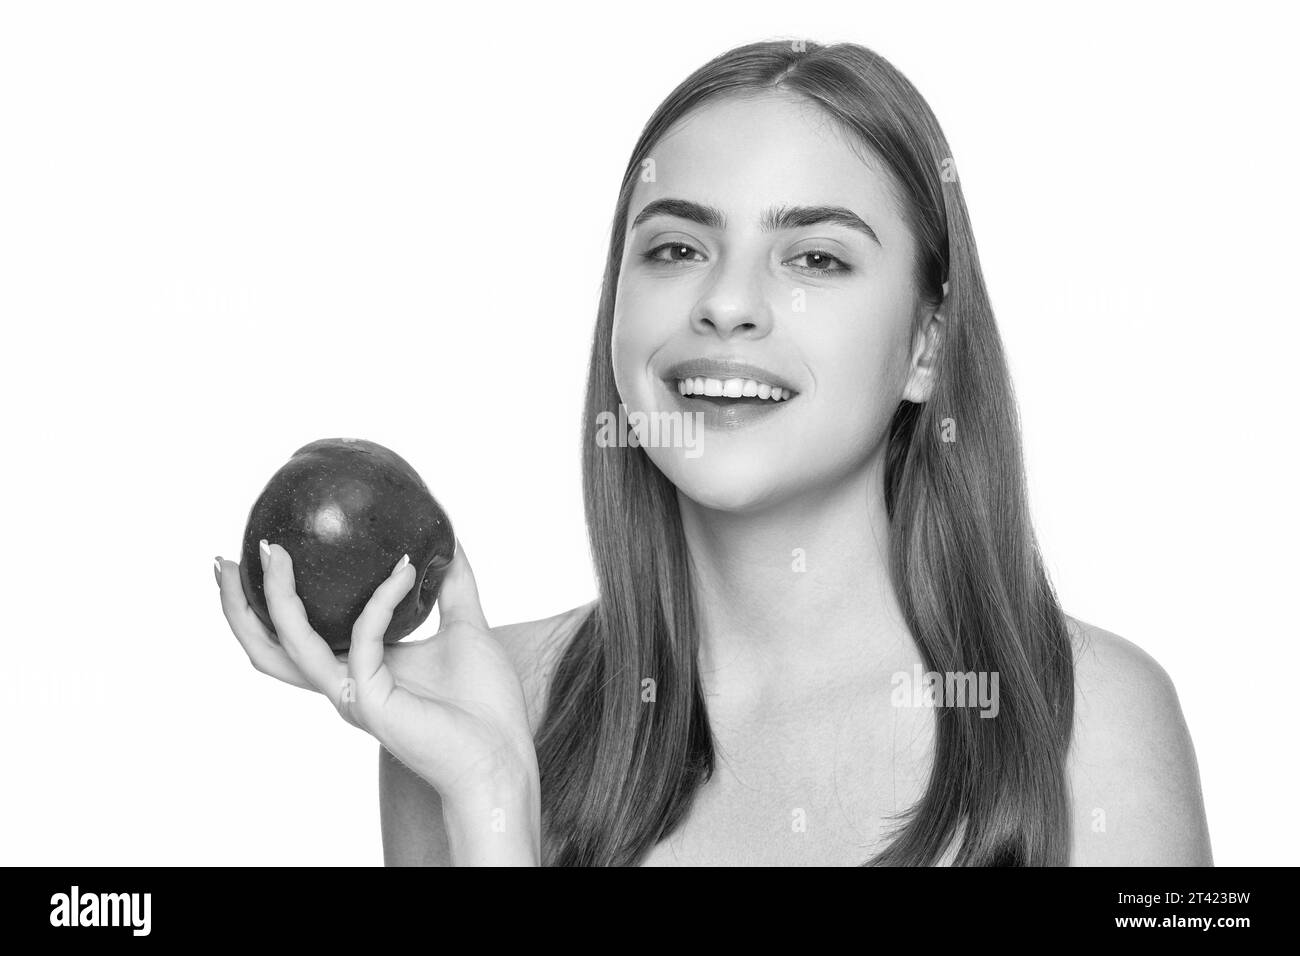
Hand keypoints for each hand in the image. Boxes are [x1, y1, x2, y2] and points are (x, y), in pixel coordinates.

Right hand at [215, 539, 537, 811]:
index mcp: (358, 669)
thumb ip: (452, 584)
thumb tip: (448, 537)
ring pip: (289, 648)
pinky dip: (381, 599)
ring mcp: (352, 696)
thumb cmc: (484, 704)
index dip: (267, 604)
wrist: (502, 755)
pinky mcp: (372, 702)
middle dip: (238, 607)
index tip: (257, 555)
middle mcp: (344, 684)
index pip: (295, 638)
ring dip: (276, 599)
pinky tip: (405, 571)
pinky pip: (364, 639)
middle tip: (225, 560)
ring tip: (274, 554)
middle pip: (268, 650)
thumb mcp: (466, 626)